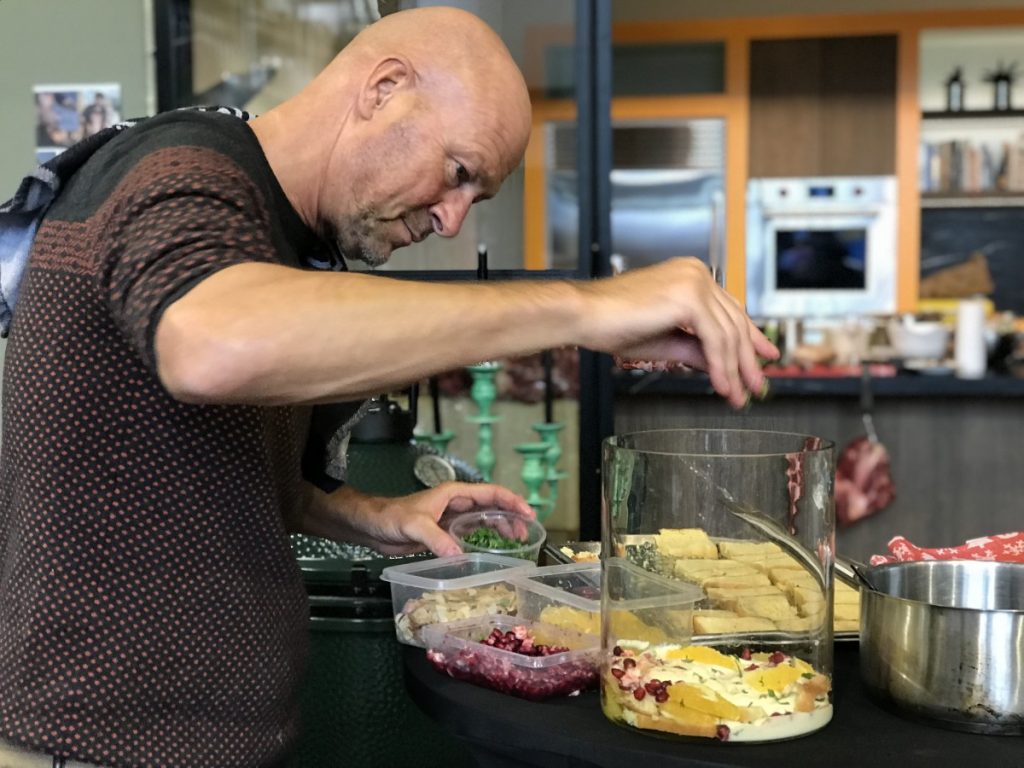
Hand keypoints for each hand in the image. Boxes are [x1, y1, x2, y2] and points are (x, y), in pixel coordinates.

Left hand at [304, 482, 534, 556]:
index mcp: (454, 494)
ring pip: (485, 519)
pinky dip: (486, 538)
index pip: (490, 493)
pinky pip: (473, 533)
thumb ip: (437, 539)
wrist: (372, 527)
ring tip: (517, 541)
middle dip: (512, 517)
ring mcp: (452, 518)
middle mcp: (457, 504)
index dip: (511, 502)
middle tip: (526, 534)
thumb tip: (459, 555)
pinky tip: (494, 549)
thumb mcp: (415, 526)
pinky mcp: (446, 532)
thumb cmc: (391, 518)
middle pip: (492, 506)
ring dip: (502, 527)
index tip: (528, 514)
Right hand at [578, 257, 778, 407]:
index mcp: (689, 276)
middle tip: (754, 387)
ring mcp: (694, 282)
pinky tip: (721, 386)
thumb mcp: (663, 340)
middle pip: (735, 322)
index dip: (749, 337)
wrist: (584, 315)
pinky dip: (720, 367)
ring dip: (734, 370)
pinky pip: (715, 340)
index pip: (730, 309)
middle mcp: (696, 273)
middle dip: (746, 360)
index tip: (764, 358)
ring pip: (728, 334)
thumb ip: (694, 349)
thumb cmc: (610, 324)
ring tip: (737, 395)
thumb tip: (718, 366)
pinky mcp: (690, 298)